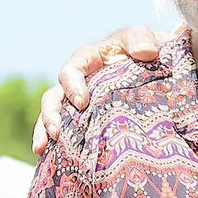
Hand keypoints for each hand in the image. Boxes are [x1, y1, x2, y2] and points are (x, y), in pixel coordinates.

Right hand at [32, 26, 173, 154]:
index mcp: (88, 59)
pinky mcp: (87, 117)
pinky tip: (56, 159)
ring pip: (55, 116)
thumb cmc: (145, 46)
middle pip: (54, 97)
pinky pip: (68, 130)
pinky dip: (59, 144)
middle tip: (56, 132)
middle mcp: (78, 81)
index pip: (71, 70)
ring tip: (41, 150)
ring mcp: (80, 100)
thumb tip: (146, 52)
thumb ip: (142, 39)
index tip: (82, 102)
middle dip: (51, 115)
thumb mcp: (142, 37)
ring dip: (45, 132)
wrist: (156, 63)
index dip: (72, 85)